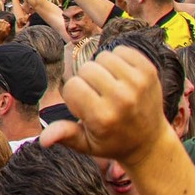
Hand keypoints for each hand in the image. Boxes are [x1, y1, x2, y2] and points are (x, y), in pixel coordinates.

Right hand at [42, 46, 176, 164]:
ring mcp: (138, 83)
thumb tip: (43, 140)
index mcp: (103, 117)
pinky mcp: (149, 71)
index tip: (84, 107)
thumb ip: (64, 135)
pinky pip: (121, 50)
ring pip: (103, 56)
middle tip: (96, 95)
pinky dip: (117, 59)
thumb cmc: (112, 142)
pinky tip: (120, 75)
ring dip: (101, 68)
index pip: (72, 86)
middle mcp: (121, 98)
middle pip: (86, 68)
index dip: (73, 95)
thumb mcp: (85, 144)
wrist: (150, 141)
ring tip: (108, 84)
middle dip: (86, 80)